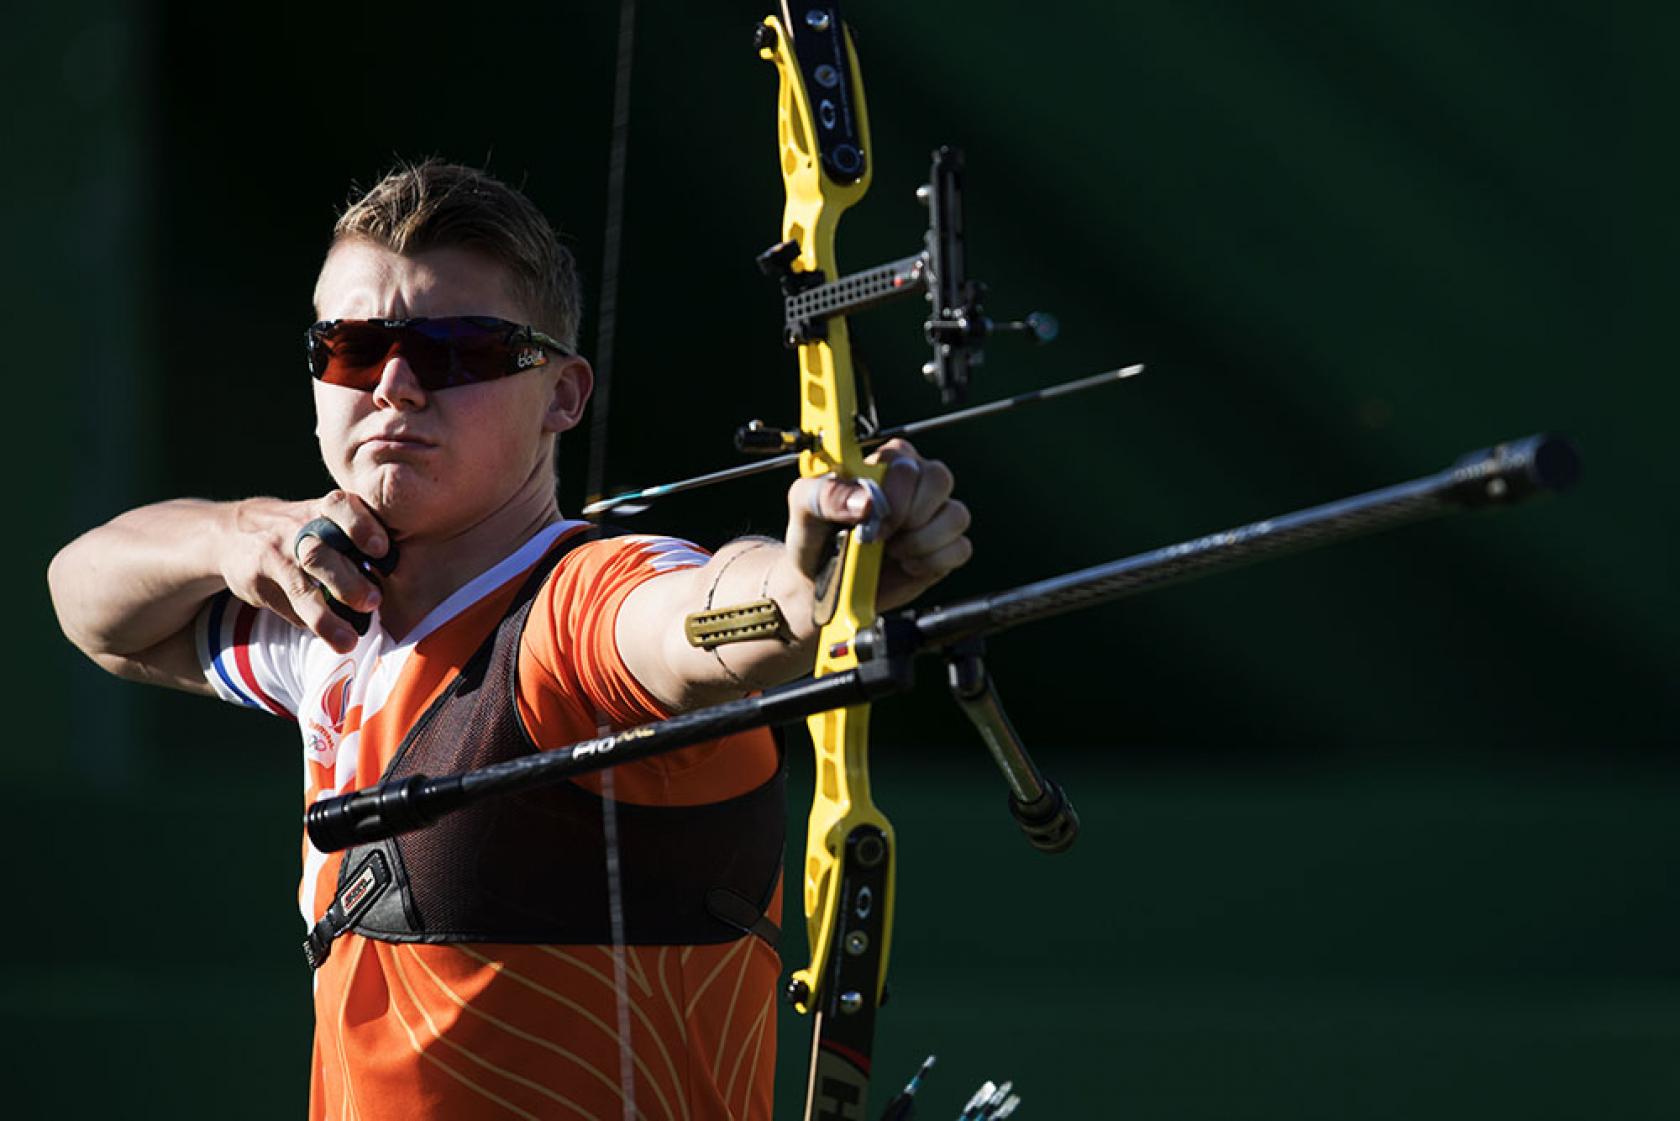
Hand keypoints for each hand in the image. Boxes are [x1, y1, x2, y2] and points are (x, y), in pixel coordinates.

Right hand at [218, 491, 390, 652]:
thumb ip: (353, 542)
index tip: (382, 549)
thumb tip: (388, 584)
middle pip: (320, 555)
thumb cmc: (300, 530)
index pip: (340, 508)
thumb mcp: (323, 520)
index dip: (362, 526)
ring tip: (348, 640)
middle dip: (348, 582)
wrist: (234, 532)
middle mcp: (297, 530)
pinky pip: (285, 605)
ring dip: (326, 618)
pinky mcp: (258, 580)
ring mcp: (276, 555)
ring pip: (300, 589)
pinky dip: (308, 621)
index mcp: (322, 511)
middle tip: (373, 602)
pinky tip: (327, 634)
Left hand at [784, 438, 972, 614]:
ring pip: (956, 515)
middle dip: (909, 516)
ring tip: (893, 551)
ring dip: (921, 541)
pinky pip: (961, 548)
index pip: (906, 459)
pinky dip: (932, 562)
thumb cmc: (815, 539)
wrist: (820, 585)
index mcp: (883, 462)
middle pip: (940, 479)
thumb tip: (865, 499)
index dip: (893, 492)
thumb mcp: (804, 509)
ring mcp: (932, 516)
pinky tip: (908, 564)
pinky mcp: (944, 548)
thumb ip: (825, 494)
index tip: (868, 518)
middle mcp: (914, 483)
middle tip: (880, 536)